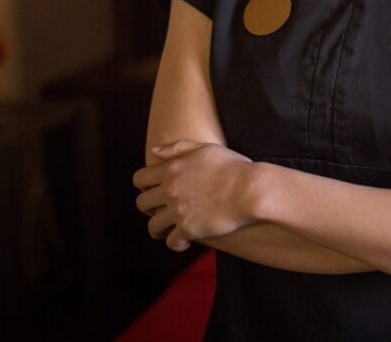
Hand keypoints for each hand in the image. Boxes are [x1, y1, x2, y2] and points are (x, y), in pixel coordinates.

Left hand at [133, 140, 254, 251]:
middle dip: (149, 208)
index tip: (154, 191)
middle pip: (142, 204)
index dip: (144, 186)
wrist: (251, 189)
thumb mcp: (206, 149)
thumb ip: (178, 148)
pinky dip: (176, 243)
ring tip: (168, 230)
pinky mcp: (189, 229)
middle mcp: (170, 190)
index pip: (139, 179)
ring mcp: (178, 210)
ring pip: (153, 226)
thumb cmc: (233, 167)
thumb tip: (154, 151)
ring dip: (159, 229)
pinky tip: (186, 241)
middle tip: (160, 211)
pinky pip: (171, 242)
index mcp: (172, 169)